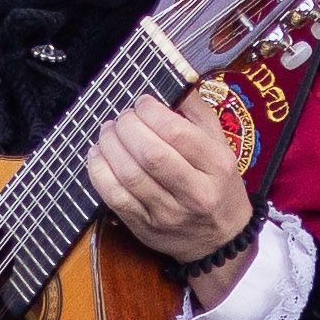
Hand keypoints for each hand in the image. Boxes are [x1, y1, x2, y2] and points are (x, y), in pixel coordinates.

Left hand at [85, 96, 255, 307]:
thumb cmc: (217, 184)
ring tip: (107, 131)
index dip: (151, 112)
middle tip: (121, 117)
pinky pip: (114, 197)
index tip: (142, 103)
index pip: (178, 133)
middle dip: (127, 127)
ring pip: (129, 175)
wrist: (220, 240)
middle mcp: (195, 193)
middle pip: (150, 154)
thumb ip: (198, 113)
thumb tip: (173, 79)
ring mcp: (168, 214)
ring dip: (109, 146)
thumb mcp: (220, 146)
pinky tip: (98, 155)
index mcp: (217, 166)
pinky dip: (99, 171)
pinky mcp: (145, 228)